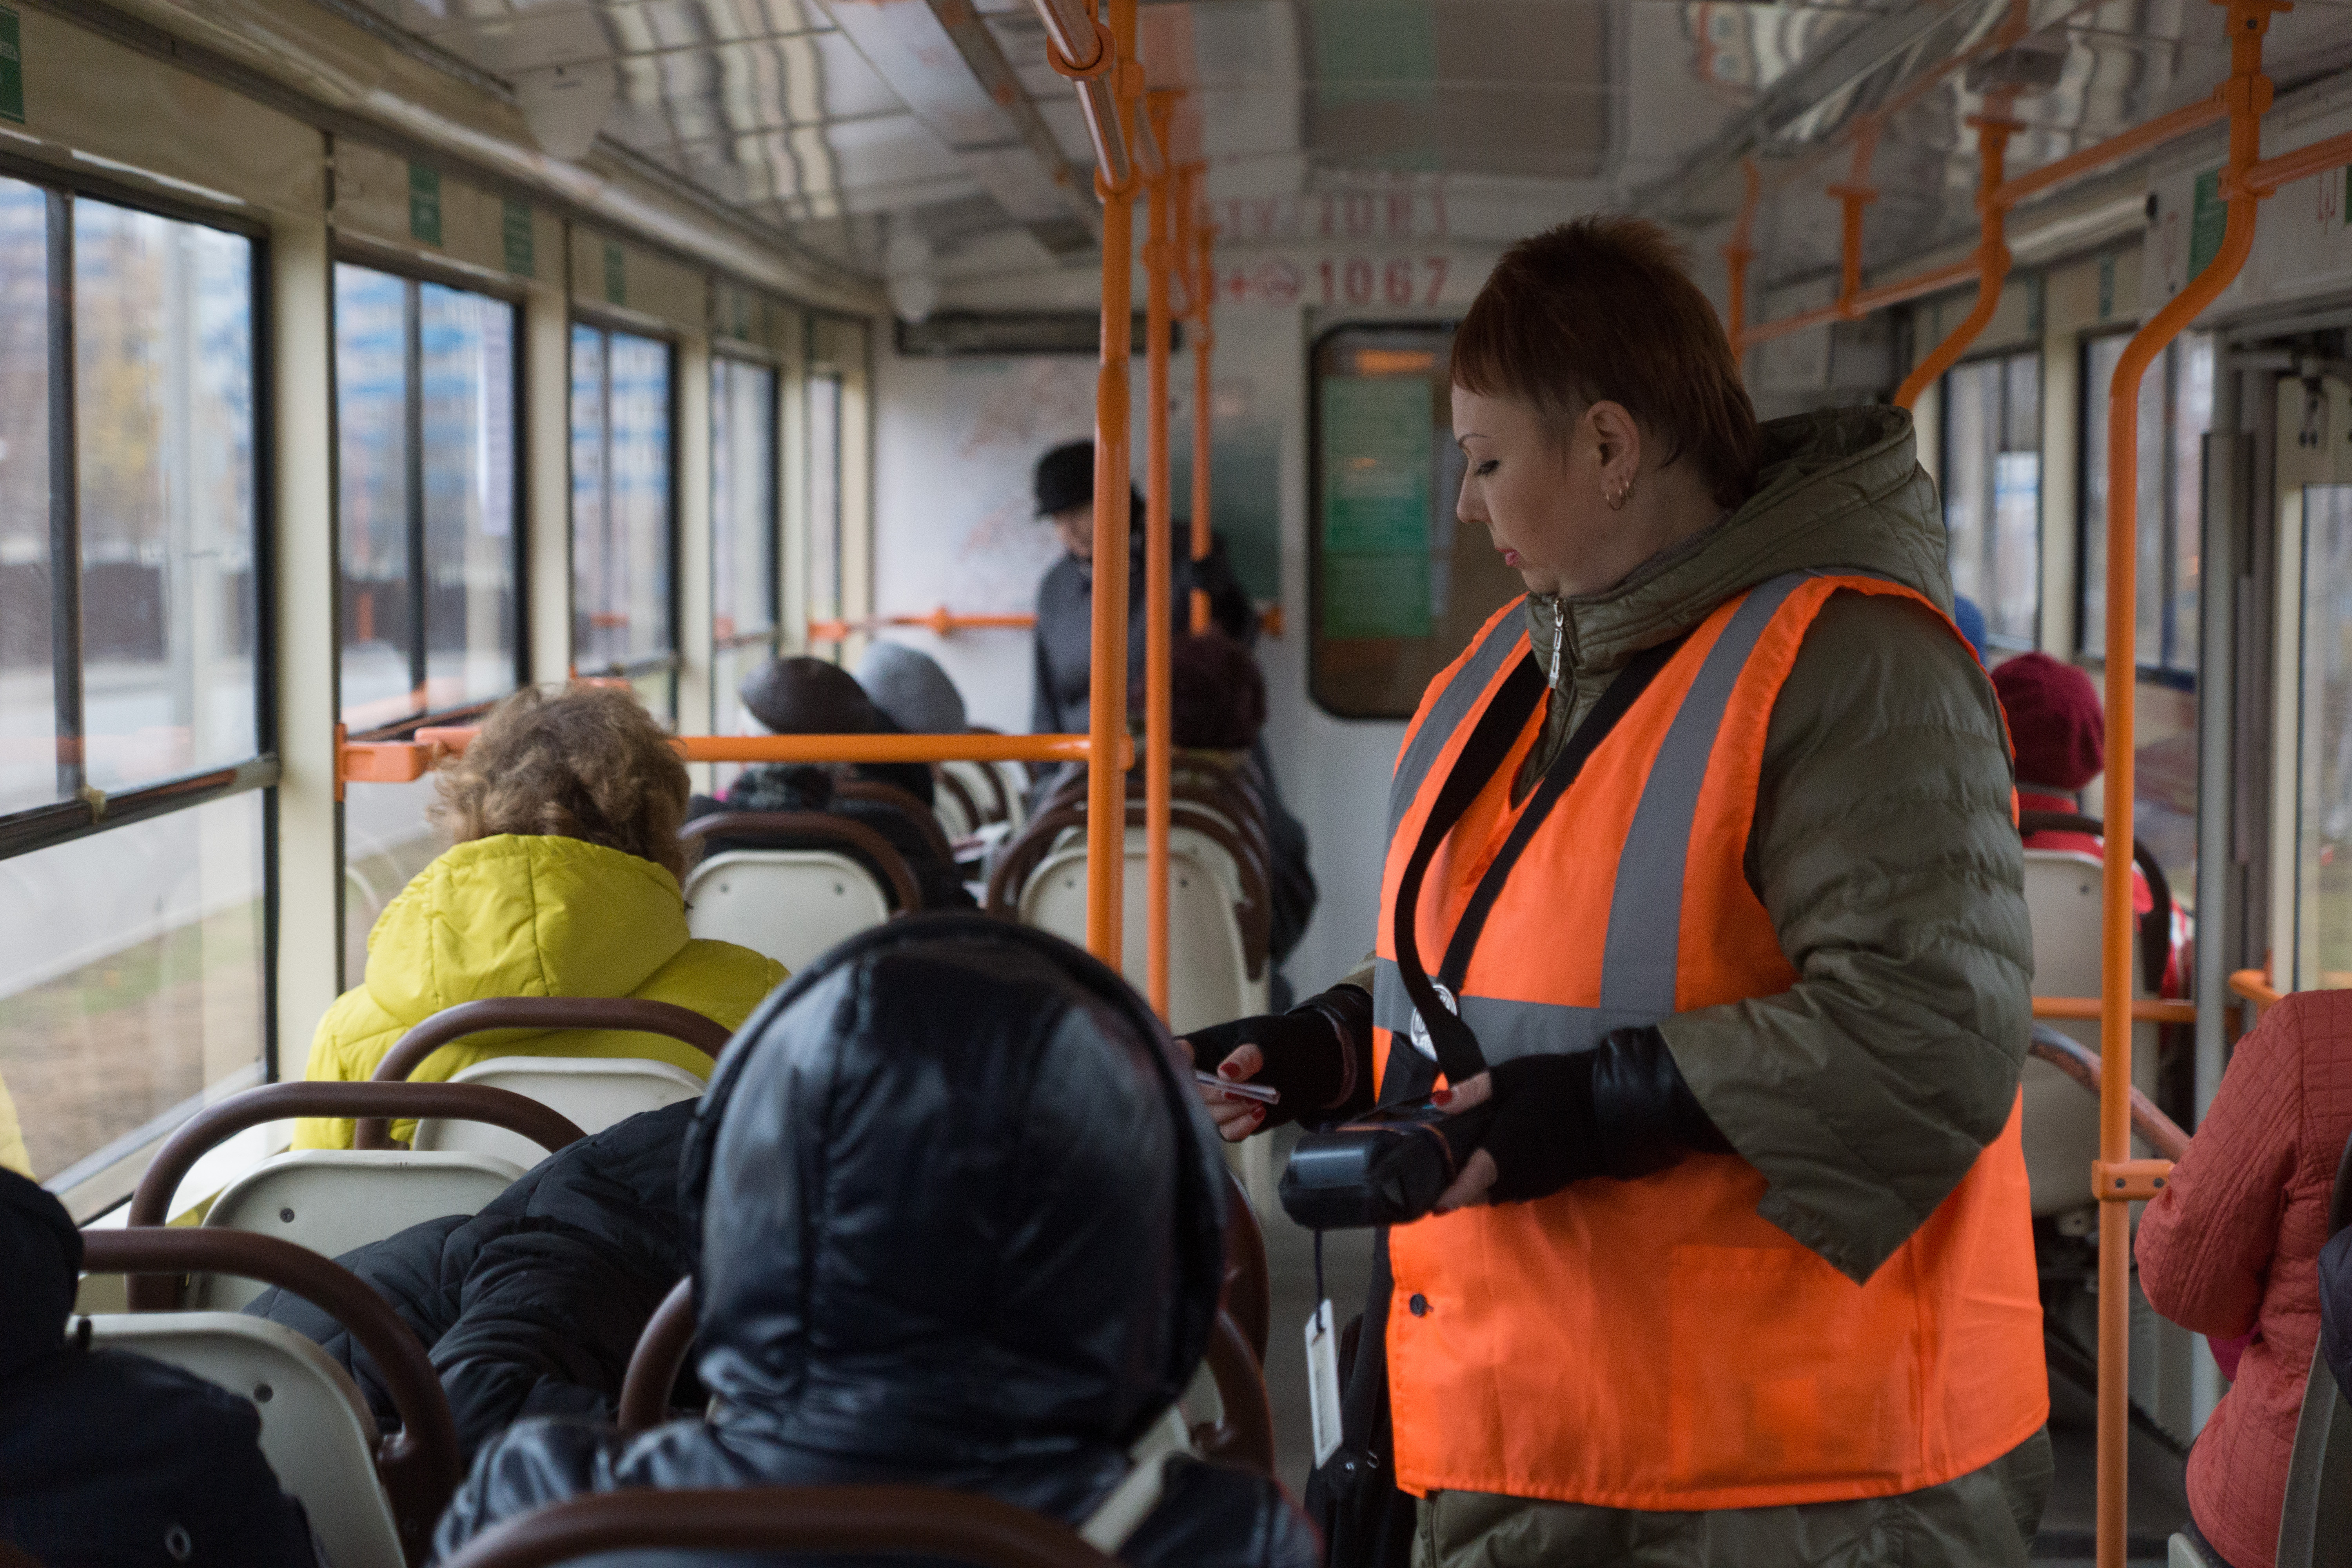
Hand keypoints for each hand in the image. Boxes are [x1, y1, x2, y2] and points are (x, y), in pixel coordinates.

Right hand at [1178, 986, 1368, 1141]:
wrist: (1303, 1063)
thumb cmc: (1276, 1041)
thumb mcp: (1263, 1040)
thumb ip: (1245, 1056)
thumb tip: (1225, 1073)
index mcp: (1198, 1047)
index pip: (1176, 1054)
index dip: (1177, 1062)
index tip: (1194, 1067)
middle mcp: (1197, 1078)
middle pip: (1189, 1093)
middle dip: (1215, 1095)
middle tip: (1242, 1092)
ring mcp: (1211, 1103)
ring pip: (1207, 1116)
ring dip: (1232, 1111)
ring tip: (1258, 1101)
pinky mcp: (1228, 1121)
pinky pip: (1226, 1132)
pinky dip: (1242, 1125)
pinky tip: (1259, 1113)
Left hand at [1431, 1052, 1600, 1212]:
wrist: (1609, 1103)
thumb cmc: (1557, 1086)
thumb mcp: (1512, 1076)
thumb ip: (1474, 1091)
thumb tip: (1437, 1102)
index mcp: (1505, 1149)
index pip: (1472, 1179)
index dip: (1452, 1194)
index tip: (1433, 1206)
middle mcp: (1519, 1174)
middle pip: (1480, 1193)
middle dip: (1459, 1189)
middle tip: (1440, 1171)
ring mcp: (1537, 1182)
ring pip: (1498, 1194)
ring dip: (1480, 1187)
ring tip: (1463, 1167)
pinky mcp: (1551, 1183)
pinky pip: (1517, 1190)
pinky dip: (1501, 1183)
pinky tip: (1496, 1163)